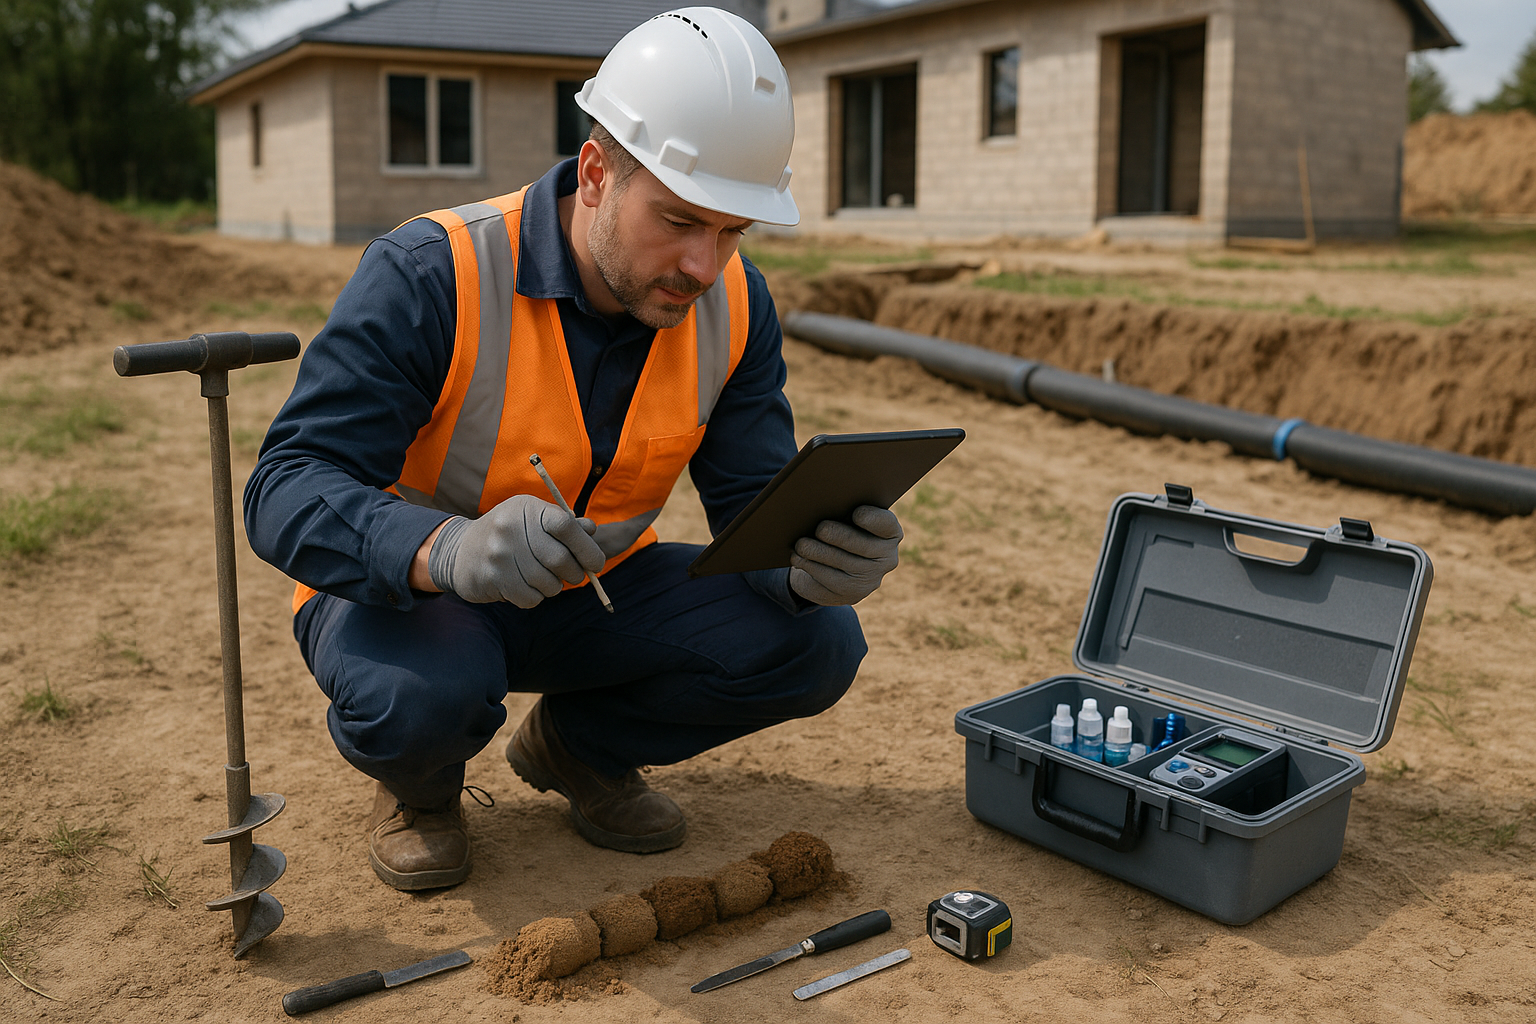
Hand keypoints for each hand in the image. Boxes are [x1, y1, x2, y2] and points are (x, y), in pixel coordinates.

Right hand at [427, 494, 604, 606]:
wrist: (460, 551)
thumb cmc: (510, 534)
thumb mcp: (534, 519)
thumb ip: (565, 524)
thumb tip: (591, 530)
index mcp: (527, 508)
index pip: (566, 525)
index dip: (587, 547)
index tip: (596, 563)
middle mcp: (510, 527)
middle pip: (560, 559)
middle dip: (575, 573)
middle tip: (574, 575)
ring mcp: (499, 554)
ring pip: (548, 583)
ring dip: (554, 587)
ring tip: (544, 578)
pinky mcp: (492, 579)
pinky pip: (532, 599)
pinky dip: (536, 597)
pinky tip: (525, 586)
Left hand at [788, 505, 902, 605]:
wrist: (835, 565)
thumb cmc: (842, 530)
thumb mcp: (846, 519)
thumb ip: (842, 509)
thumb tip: (822, 502)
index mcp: (890, 532)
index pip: (886, 524)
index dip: (873, 519)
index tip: (856, 513)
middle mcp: (886, 558)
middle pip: (862, 545)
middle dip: (839, 536)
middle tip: (820, 529)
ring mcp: (870, 579)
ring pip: (844, 564)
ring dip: (820, 553)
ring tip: (801, 544)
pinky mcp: (852, 594)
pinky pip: (831, 581)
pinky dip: (812, 567)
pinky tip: (798, 558)